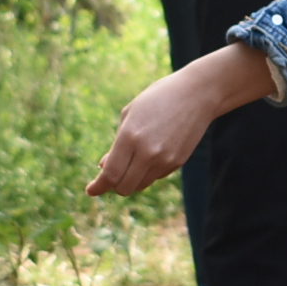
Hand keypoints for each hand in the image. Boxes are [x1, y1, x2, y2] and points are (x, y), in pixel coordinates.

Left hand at [88, 43, 276, 196]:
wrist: (196, 94)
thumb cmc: (157, 99)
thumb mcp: (130, 115)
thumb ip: (116, 144)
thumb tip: (104, 168)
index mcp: (130, 137)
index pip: (110, 174)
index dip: (98, 186)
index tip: (91, 191)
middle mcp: (147, 152)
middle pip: (123, 187)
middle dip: (114, 185)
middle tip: (111, 175)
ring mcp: (164, 159)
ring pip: (140, 185)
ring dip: (131, 179)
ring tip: (132, 161)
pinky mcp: (177, 162)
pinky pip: (155, 176)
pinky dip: (148, 171)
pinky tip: (153, 152)